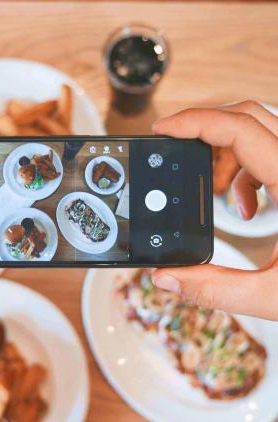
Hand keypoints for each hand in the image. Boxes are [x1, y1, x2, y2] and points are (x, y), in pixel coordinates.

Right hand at [151, 101, 277, 319]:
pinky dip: (245, 173)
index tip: (163, 129)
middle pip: (248, 117)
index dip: (196, 122)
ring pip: (258, 132)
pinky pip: (269, 154)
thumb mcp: (275, 295)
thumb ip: (216, 290)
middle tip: (174, 150)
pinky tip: (246, 208)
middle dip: (204, 130)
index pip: (241, 130)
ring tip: (217, 193)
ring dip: (226, 155)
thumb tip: (168, 277)